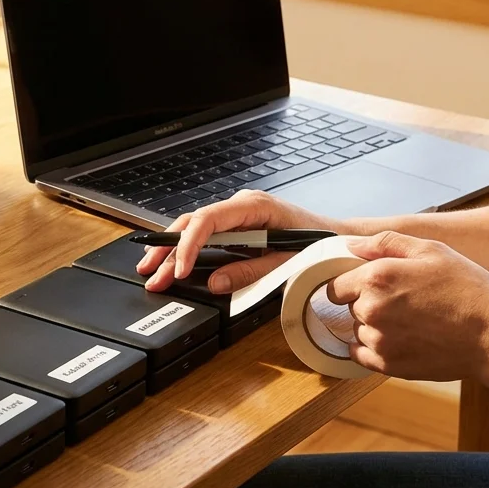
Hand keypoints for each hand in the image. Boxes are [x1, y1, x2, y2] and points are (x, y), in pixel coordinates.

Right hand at [137, 190, 349, 293]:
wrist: (340, 238)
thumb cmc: (320, 245)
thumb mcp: (287, 262)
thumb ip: (249, 273)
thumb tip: (213, 282)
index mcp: (254, 206)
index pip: (208, 219)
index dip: (188, 245)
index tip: (178, 270)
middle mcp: (242, 204)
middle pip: (193, 222)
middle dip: (167, 248)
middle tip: (148, 272)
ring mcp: (238, 213)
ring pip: (195, 227)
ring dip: (172, 249)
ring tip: (150, 269)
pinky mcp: (239, 225)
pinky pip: (206, 234)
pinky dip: (187, 248)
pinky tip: (171, 261)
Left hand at [327, 231, 488, 383]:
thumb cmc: (468, 289)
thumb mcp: (432, 251)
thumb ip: (385, 243)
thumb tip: (351, 245)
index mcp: (376, 278)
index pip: (334, 285)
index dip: (350, 283)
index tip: (367, 285)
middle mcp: (371, 310)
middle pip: (348, 307)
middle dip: (366, 302)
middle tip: (401, 301)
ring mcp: (378, 341)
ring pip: (358, 331)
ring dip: (373, 326)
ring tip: (409, 322)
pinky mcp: (387, 366)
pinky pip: (362, 356)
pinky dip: (373, 349)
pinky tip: (400, 340)